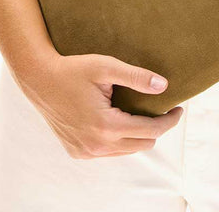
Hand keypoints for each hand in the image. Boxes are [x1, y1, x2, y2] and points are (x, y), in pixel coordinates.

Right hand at [14, 52, 184, 159]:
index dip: (169, 120)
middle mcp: (96, 145)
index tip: (179, 108)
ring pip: (126, 151)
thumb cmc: (73, 69)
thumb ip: (136, 77)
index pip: (150, 131)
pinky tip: (119, 120)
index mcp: (106, 126)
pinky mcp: (77, 152)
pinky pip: (108, 152)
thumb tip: (163, 86)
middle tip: (163, 109)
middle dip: (156, 128)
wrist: (39, 79)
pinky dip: (119, 140)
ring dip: (137, 135)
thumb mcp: (106, 67)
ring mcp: (85, 152)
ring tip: (142, 112)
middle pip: (142, 144)